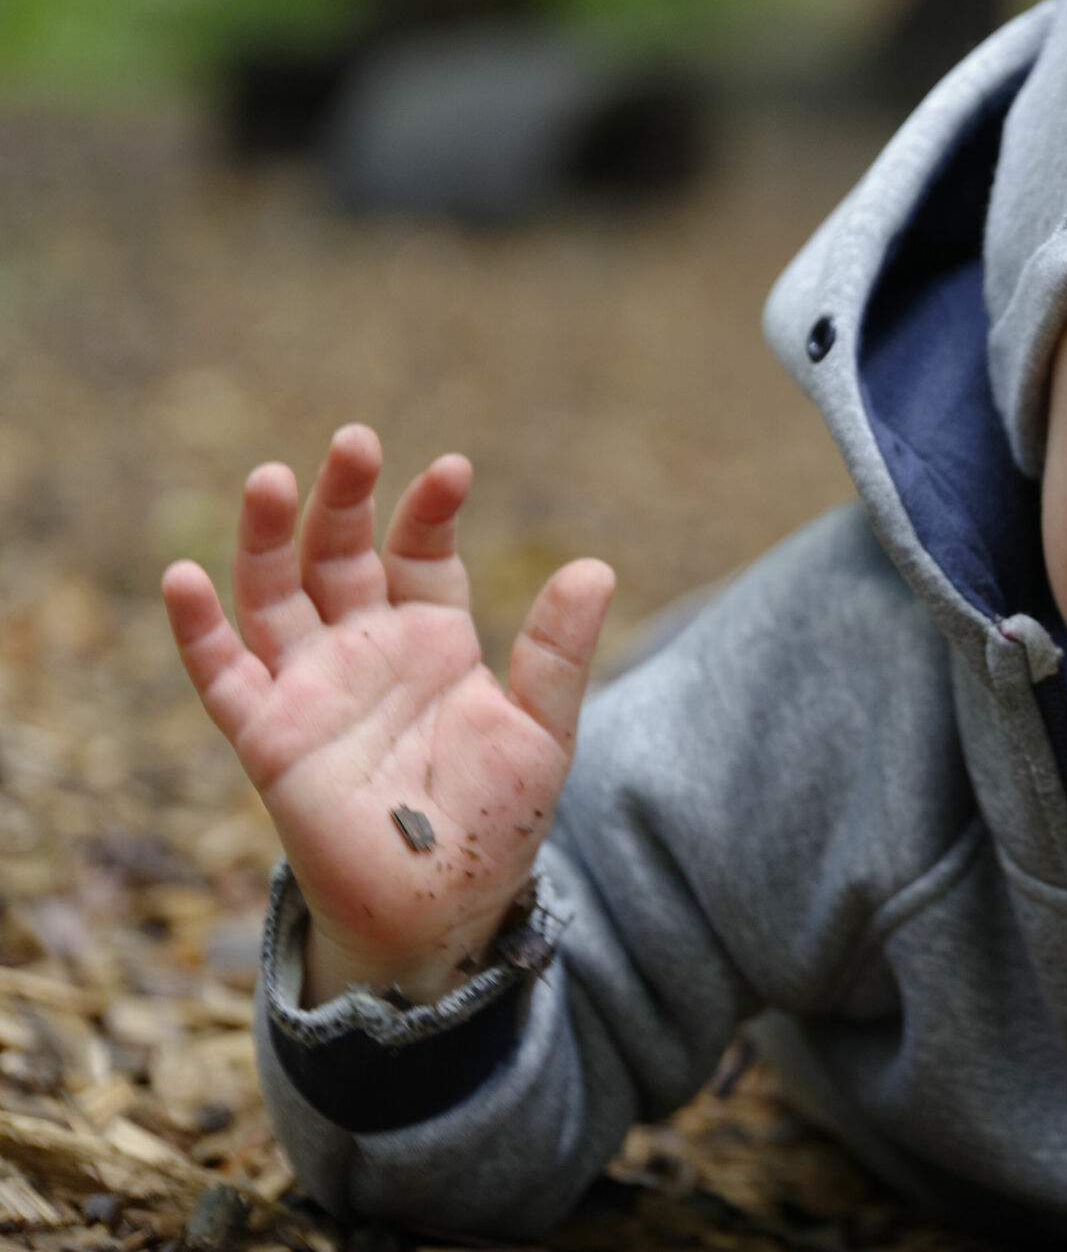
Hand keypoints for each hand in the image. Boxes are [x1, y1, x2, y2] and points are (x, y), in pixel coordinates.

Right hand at [162, 425, 612, 1005]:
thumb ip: (560, 652)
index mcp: (432, 637)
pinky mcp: (268, 738)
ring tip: (273, 479)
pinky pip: (221, 676)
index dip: (430, 509)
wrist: (444, 909)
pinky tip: (185, 578)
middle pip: (341, 553)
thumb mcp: (544, 729)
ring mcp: (311, 688)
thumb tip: (598, 565)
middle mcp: (364, 649)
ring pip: (274, 595)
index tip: (453, 468)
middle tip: (356, 441)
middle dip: (345, 497)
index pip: (422, 551)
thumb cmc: (494, 819)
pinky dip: (198, 630)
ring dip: (269, 538)